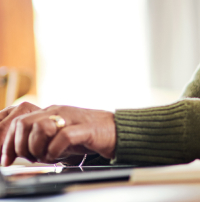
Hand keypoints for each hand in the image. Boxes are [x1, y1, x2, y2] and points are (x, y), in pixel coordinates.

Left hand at [1, 105, 115, 165]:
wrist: (116, 131)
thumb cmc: (87, 136)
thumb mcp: (58, 136)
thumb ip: (40, 140)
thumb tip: (18, 153)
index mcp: (50, 112)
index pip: (19, 122)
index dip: (8, 143)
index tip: (7, 160)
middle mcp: (59, 111)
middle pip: (24, 124)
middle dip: (20, 147)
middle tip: (30, 159)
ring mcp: (72, 118)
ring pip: (40, 128)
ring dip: (38, 148)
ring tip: (48, 156)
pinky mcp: (85, 128)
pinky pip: (62, 138)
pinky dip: (56, 150)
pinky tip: (61, 155)